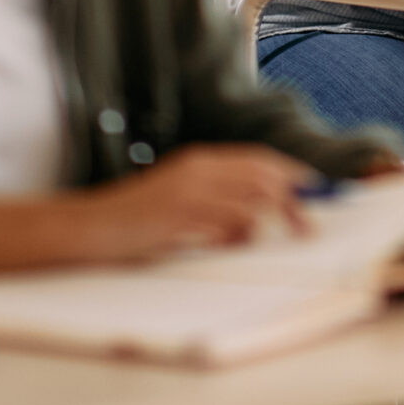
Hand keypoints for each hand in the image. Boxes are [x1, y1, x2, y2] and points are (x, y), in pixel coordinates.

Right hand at [71, 144, 314, 263]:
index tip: (315, 191)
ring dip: (273, 220)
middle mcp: (197, 169)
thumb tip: (259, 216)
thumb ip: (214, 200)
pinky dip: (240, 234)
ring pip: (251, 197)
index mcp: (199, 162)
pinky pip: (227, 221)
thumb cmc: (134, 221)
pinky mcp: (178, 215)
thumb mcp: (177, 200)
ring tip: (278, 239)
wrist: (88, 227)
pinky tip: (234, 245)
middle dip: (295, 198)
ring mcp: (188, 191)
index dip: (290, 173)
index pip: (258, 159)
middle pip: (263, 175)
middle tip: (310, 225)